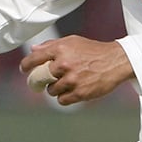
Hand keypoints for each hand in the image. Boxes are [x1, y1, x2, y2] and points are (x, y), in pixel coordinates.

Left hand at [19, 35, 134, 104]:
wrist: (116, 61)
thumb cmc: (92, 50)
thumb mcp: (72, 41)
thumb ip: (51, 46)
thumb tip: (33, 50)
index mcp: (60, 49)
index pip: (34, 58)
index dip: (26, 65)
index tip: (25, 70)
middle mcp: (64, 64)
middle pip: (40, 78)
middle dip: (40, 80)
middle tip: (42, 81)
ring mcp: (72, 80)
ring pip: (51, 91)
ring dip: (55, 89)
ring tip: (66, 83)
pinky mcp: (80, 93)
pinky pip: (62, 100)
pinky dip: (64, 97)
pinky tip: (72, 90)